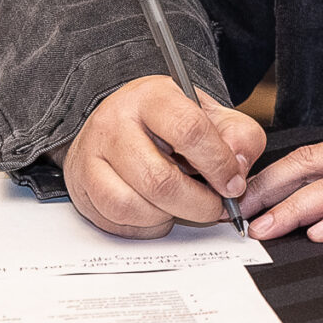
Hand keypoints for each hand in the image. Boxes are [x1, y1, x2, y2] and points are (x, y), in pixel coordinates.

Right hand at [61, 76, 268, 239]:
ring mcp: (93, 154)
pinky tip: (158, 210)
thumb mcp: (211, 117)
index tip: (232, 184)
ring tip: (182, 204)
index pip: (189, 130)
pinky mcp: (83, 184)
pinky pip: (119, 220)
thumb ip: (238, 137)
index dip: (218, 164)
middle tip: (214, 206)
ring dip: (170, 216)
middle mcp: (115, 122)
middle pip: (160, 179)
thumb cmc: (169, 125)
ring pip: (135, 205)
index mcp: (152, 97)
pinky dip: (147, 224)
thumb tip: (237, 166)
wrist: (120, 124)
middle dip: (198, 203)